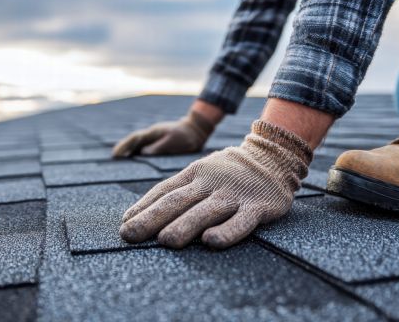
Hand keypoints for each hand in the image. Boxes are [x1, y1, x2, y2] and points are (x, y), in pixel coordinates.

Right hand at [112, 109, 214, 156]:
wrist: (196, 130)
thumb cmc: (186, 136)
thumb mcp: (173, 141)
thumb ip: (158, 147)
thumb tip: (143, 154)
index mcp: (153, 132)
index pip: (135, 138)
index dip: (124, 146)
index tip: (115, 154)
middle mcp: (152, 134)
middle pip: (133, 141)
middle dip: (123, 148)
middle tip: (113, 158)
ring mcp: (155, 138)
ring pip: (138, 145)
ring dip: (129, 152)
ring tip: (120, 162)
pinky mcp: (159, 143)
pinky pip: (145, 148)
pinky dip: (138, 154)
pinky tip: (135, 162)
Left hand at [119, 120, 312, 248]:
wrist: (273, 156)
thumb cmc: (228, 172)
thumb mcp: (201, 172)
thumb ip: (175, 191)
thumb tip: (135, 215)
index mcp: (195, 173)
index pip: (164, 190)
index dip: (143, 207)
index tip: (125, 225)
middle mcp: (211, 183)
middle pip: (178, 201)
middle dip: (152, 218)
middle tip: (130, 235)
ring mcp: (234, 195)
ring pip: (206, 211)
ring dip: (185, 226)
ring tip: (165, 241)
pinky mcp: (258, 207)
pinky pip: (241, 222)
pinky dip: (227, 231)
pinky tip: (212, 242)